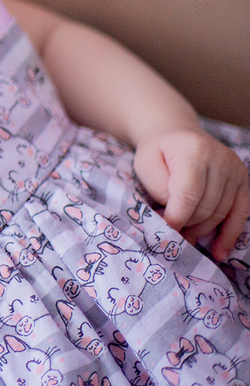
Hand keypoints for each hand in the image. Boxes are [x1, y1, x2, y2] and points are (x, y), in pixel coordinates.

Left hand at [135, 125, 249, 261]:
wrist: (177, 133)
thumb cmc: (157, 151)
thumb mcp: (146, 164)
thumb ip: (159, 189)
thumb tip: (173, 218)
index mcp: (195, 151)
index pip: (188, 194)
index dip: (176, 218)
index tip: (164, 233)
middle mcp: (221, 159)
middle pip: (206, 207)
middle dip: (187, 226)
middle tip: (171, 237)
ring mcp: (236, 170)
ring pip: (221, 213)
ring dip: (202, 231)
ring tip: (185, 238)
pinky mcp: (243, 180)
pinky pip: (240, 213)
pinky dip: (229, 235)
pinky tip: (219, 252)